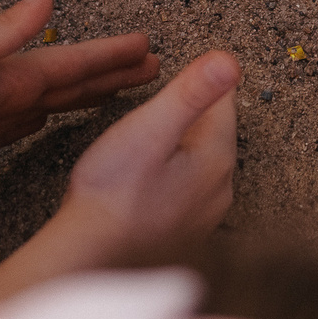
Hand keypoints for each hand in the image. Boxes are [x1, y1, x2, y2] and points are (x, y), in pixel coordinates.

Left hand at [0, 0, 159, 177]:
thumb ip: (10, 27)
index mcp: (17, 72)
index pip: (77, 62)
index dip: (112, 55)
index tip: (147, 47)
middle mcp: (12, 90)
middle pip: (75, 81)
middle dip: (113, 73)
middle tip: (152, 66)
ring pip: (56, 103)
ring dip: (87, 94)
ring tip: (116, 88)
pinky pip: (24, 128)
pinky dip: (45, 121)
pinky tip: (49, 120)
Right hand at [56, 51, 240, 261]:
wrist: (88, 258)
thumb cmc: (111, 195)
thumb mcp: (149, 129)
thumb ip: (190, 93)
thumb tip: (229, 60)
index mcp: (218, 158)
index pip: (222, 100)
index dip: (192, 85)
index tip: (167, 87)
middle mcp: (221, 189)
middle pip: (211, 132)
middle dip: (184, 118)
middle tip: (148, 118)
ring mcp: (205, 215)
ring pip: (196, 162)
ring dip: (174, 150)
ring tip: (142, 149)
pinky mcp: (184, 234)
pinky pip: (183, 191)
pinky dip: (165, 180)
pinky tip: (140, 184)